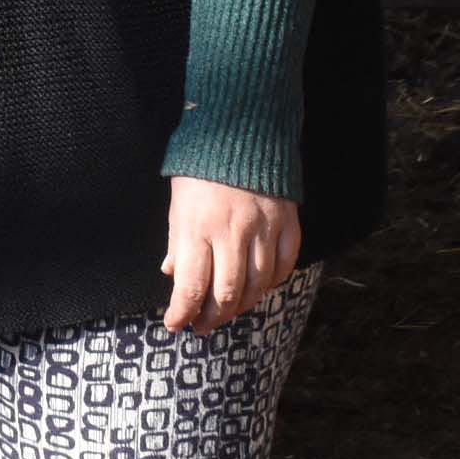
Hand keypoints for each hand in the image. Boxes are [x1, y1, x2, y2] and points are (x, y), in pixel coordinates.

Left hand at [160, 175, 301, 333]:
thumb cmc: (201, 169)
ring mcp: (263, 229)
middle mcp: (232, 232)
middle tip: (202, 326)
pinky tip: (258, 288)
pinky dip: (271, 283)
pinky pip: (284, 266)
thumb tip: (172, 274)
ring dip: (242, 306)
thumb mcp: (178, 203)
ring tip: (227, 312)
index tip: (175, 324)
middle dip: (212, 317)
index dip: (182, 312)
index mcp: (197, 227)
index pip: (191, 285)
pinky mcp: (287, 224)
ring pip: (258, 285)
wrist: (240, 132)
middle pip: (227, 293)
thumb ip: (177, 242)